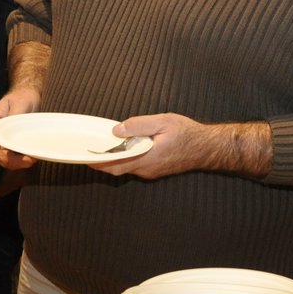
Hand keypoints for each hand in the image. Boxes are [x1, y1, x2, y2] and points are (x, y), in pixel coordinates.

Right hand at [0, 88, 40, 169]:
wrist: (28, 93)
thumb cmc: (23, 96)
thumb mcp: (20, 104)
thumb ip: (15, 118)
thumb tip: (12, 134)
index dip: (1, 154)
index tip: (18, 157)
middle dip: (11, 162)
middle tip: (30, 161)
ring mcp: (0, 137)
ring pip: (1, 157)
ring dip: (15, 163)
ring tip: (31, 160)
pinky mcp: (8, 141)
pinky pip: (9, 155)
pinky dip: (17, 161)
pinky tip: (28, 161)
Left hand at [92, 112, 208, 178]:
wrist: (207, 147)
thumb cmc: (187, 133)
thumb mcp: (162, 122)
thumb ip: (138, 125)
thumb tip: (117, 130)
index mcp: (146, 158)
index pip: (115, 165)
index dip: (98, 162)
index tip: (84, 157)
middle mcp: (146, 169)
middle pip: (116, 169)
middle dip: (100, 162)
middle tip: (88, 151)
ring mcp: (151, 171)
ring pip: (126, 168)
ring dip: (113, 160)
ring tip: (102, 146)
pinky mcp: (155, 169)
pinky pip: (135, 166)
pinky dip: (125, 159)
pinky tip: (122, 147)